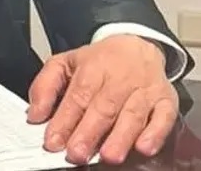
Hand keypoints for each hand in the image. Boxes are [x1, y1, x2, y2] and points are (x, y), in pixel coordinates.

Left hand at [27, 35, 177, 165]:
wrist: (138, 44)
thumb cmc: (101, 61)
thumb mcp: (66, 62)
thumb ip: (45, 86)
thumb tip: (35, 114)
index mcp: (93, 68)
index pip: (78, 96)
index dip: (65, 120)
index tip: (53, 140)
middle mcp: (120, 79)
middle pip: (105, 107)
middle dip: (90, 132)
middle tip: (77, 153)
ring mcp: (145, 89)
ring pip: (133, 114)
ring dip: (121, 137)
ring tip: (108, 156)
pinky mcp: (166, 100)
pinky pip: (164, 117)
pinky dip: (156, 133)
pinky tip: (144, 147)